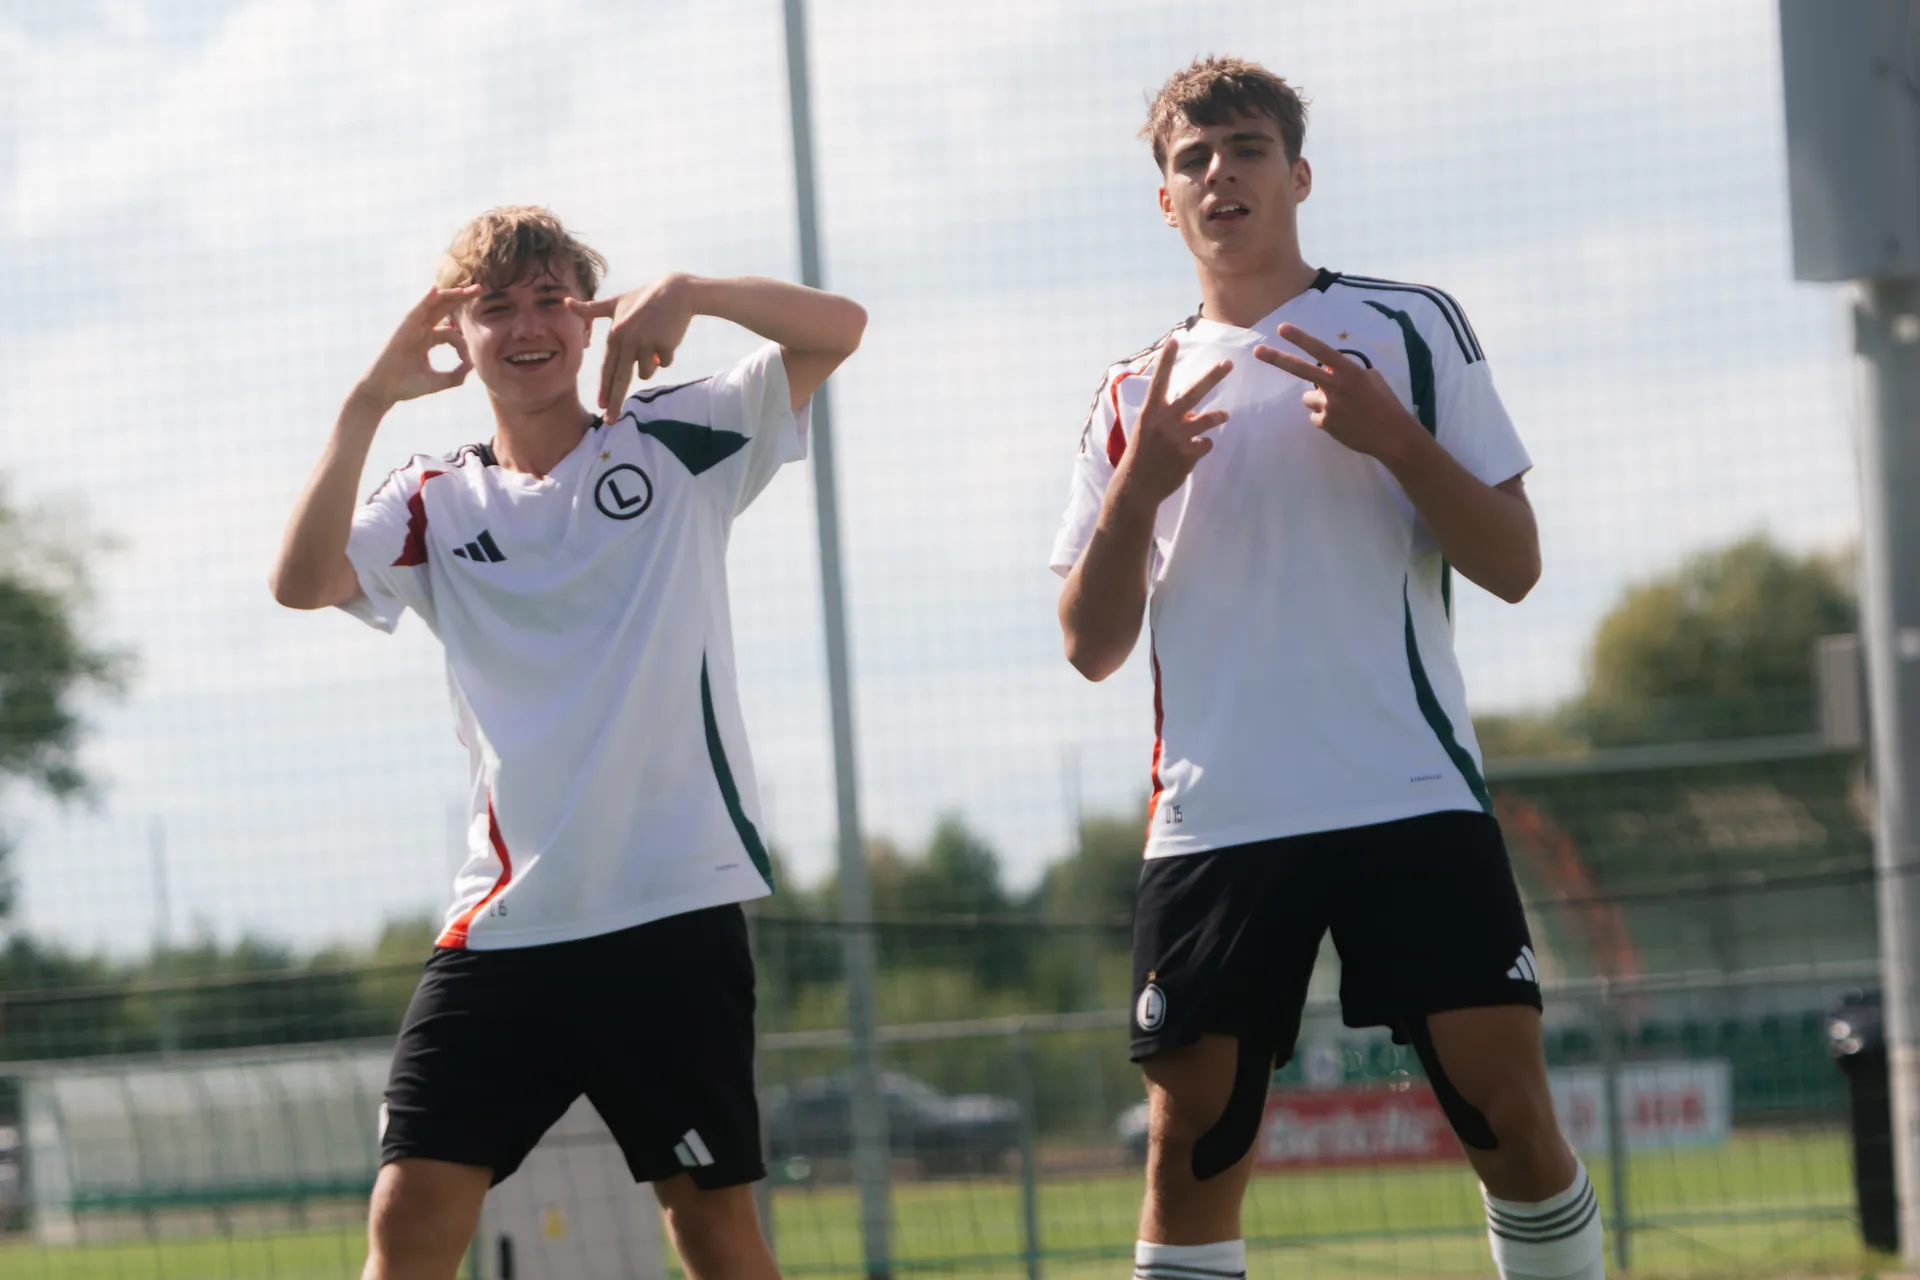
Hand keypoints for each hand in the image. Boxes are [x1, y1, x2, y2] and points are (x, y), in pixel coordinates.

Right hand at [354, 285, 479, 408]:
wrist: (383, 392)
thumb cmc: (406, 387)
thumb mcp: (438, 381)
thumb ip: (456, 375)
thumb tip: (473, 366)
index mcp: (427, 340)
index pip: (451, 333)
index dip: (463, 344)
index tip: (467, 360)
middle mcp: (420, 330)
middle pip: (443, 310)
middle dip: (461, 299)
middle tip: (481, 289)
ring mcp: (411, 328)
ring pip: (432, 307)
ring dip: (449, 295)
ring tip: (467, 288)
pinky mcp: (402, 330)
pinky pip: (415, 312)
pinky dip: (424, 301)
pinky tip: (435, 291)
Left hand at [568, 274, 697, 422]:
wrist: (675, 291)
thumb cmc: (643, 298)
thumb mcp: (616, 303)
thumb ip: (591, 308)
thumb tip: (565, 301)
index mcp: (615, 334)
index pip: (607, 368)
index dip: (604, 389)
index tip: (600, 406)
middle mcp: (627, 341)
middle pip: (620, 379)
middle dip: (614, 402)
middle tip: (610, 421)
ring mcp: (646, 343)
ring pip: (646, 372)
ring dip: (651, 364)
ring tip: (654, 341)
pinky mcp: (664, 345)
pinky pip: (664, 363)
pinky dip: (666, 356)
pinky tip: (667, 339)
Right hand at [1113, 338, 1233, 508]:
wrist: (1137, 486)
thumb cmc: (1141, 454)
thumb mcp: (1148, 429)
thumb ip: (1169, 417)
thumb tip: (1193, 412)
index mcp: (1151, 412)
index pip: (1160, 381)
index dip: (1166, 360)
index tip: (1175, 340)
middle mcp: (1165, 421)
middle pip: (1193, 394)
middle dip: (1213, 377)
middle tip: (1228, 363)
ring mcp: (1178, 438)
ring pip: (1208, 420)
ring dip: (1218, 416)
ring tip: (1224, 415)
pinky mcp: (1189, 455)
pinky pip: (1206, 444)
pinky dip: (1203, 446)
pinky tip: (1193, 452)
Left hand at [1254, 324, 1427, 463]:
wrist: (1392, 435)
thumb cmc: (1385, 403)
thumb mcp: (1371, 378)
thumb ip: (1347, 371)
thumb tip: (1328, 370)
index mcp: (1350, 371)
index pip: (1320, 350)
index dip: (1301, 338)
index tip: (1282, 329)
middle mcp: (1336, 386)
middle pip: (1300, 370)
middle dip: (1277, 359)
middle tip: (1257, 351)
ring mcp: (1328, 406)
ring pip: (1309, 398)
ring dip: (1319, 401)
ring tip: (1342, 409)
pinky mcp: (1325, 424)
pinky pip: (1316, 416)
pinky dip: (1325, 418)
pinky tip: (1343, 423)